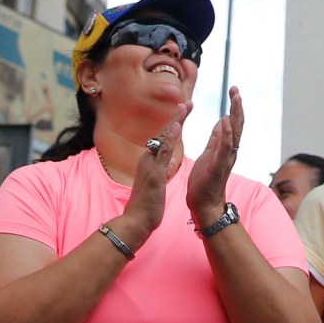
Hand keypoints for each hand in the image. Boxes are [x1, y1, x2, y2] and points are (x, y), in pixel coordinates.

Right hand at [116, 105, 185, 248]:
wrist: (136, 221)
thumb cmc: (146, 204)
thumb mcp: (156, 182)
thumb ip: (161, 169)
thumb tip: (167, 161)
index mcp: (150, 161)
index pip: (164, 138)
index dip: (174, 123)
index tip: (184, 110)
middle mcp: (148, 159)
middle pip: (163, 133)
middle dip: (176, 117)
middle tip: (186, 101)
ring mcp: (151, 165)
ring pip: (163, 139)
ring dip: (174, 121)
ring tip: (184, 107)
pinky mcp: (155, 174)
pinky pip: (163, 153)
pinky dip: (170, 138)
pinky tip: (177, 127)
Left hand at [188, 90, 242, 222]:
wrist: (203, 205)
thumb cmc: (205, 181)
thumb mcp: (210, 154)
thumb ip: (216, 138)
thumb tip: (222, 121)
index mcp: (225, 147)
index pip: (232, 122)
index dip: (234, 106)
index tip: (233, 89)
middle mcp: (229, 151)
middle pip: (237, 125)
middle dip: (237, 106)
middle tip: (236, 89)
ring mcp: (226, 159)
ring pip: (234, 133)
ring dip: (235, 115)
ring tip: (235, 98)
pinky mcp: (219, 167)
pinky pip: (224, 148)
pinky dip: (226, 133)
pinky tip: (225, 120)